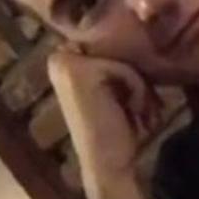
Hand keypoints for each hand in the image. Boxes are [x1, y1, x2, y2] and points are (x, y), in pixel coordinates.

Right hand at [48, 47, 161, 198]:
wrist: (105, 164)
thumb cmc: (112, 129)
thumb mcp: (110, 87)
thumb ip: (109, 62)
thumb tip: (131, 34)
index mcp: (59, 61)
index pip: (106, 45)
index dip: (124, 70)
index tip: (129, 100)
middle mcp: (57, 59)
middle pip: (114, 48)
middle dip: (133, 77)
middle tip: (139, 108)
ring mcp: (65, 64)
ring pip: (121, 57)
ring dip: (139, 86)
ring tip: (141, 113)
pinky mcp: (81, 72)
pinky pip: (124, 69)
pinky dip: (138, 91)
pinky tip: (135, 113)